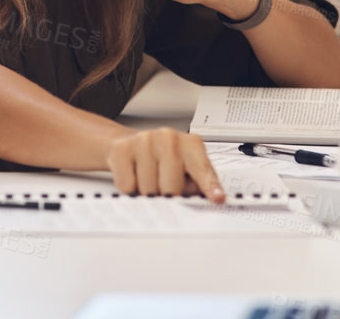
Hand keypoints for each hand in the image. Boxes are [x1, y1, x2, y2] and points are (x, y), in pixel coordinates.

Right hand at [106, 127, 225, 201]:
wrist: (130, 143)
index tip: (217, 198)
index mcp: (191, 144)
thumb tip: (209, 201)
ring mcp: (145, 140)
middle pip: (172, 187)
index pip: (203, 169)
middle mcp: (169, 138)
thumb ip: (199, 185)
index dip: (210, 186)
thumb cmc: (163, 161)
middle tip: (164, 186)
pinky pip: (128, 185)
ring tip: (148, 178)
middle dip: (167, 195)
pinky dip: (130, 188)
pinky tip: (134, 174)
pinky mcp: (122, 148)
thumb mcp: (187, 170)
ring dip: (147, 192)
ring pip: (149, 189)